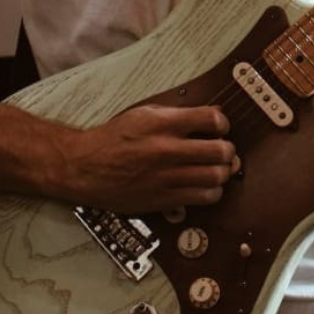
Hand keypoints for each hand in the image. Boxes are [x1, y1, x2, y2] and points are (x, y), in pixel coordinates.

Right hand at [58, 104, 238, 213]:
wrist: (86, 168)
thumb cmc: (116, 137)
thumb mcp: (145, 113)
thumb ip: (180, 114)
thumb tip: (214, 114)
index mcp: (163, 124)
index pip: (211, 119)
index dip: (223, 123)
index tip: (219, 127)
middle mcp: (167, 151)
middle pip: (220, 151)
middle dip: (227, 149)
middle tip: (222, 149)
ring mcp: (167, 178)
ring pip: (216, 177)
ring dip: (222, 172)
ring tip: (216, 168)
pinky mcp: (164, 200)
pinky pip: (203, 198)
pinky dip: (212, 191)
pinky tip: (205, 185)